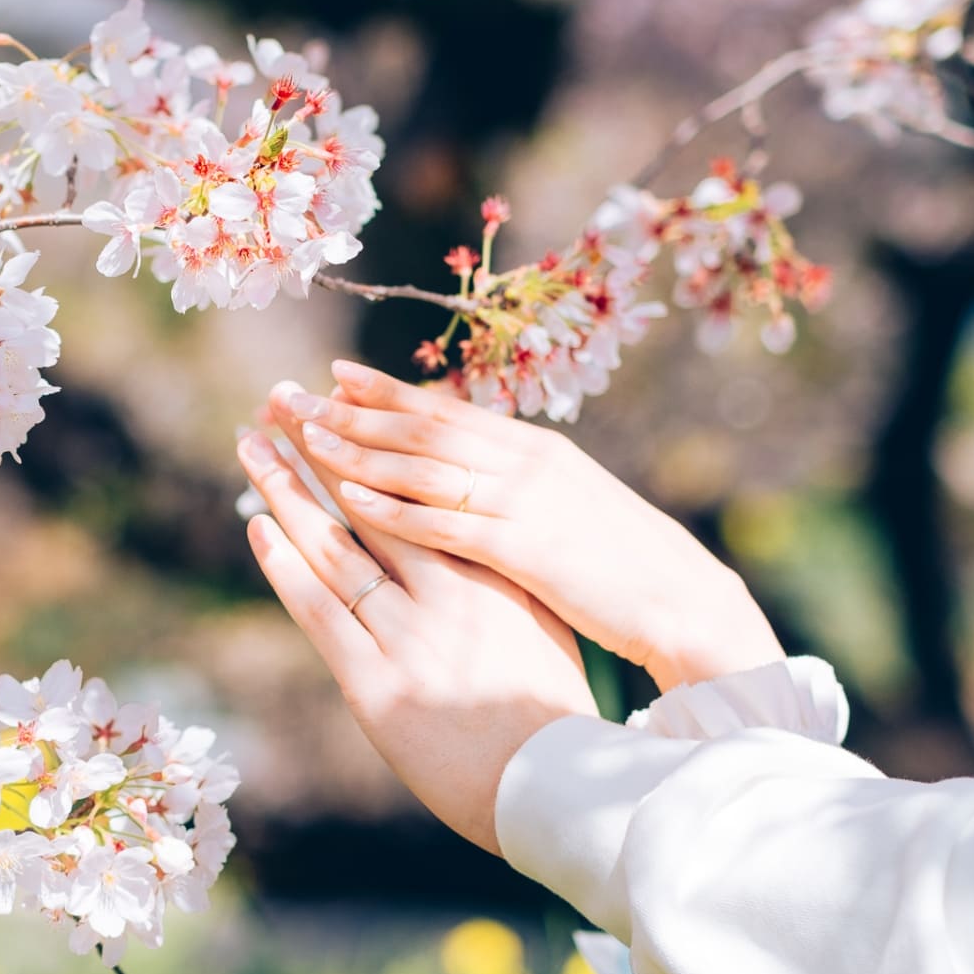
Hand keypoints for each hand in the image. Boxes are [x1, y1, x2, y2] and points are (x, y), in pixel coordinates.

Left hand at [237, 394, 597, 854]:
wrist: (555, 785)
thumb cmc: (552, 706)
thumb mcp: (541, 617)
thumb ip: (502, 569)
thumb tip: (476, 525)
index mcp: (492, 566)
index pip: (420, 481)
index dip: (372, 434)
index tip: (339, 394)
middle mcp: (448, 589)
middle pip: (368, 498)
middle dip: (319, 442)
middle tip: (277, 397)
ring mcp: (410, 633)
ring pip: (335, 544)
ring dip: (286, 489)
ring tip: (252, 443)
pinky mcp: (376, 682)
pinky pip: (320, 610)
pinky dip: (285, 565)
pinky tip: (257, 526)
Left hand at [273, 362, 783, 691]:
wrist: (682, 598)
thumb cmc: (624, 562)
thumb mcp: (567, 506)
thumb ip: (517, 485)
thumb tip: (473, 472)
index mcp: (535, 449)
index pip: (446, 411)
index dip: (386, 391)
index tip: (334, 375)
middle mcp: (524, 461)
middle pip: (422, 425)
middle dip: (352, 409)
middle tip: (291, 394)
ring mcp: (524, 501)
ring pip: (424, 464)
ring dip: (359, 448)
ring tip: (304, 436)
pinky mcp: (524, 547)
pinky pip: (445, 521)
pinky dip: (395, 507)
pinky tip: (348, 499)